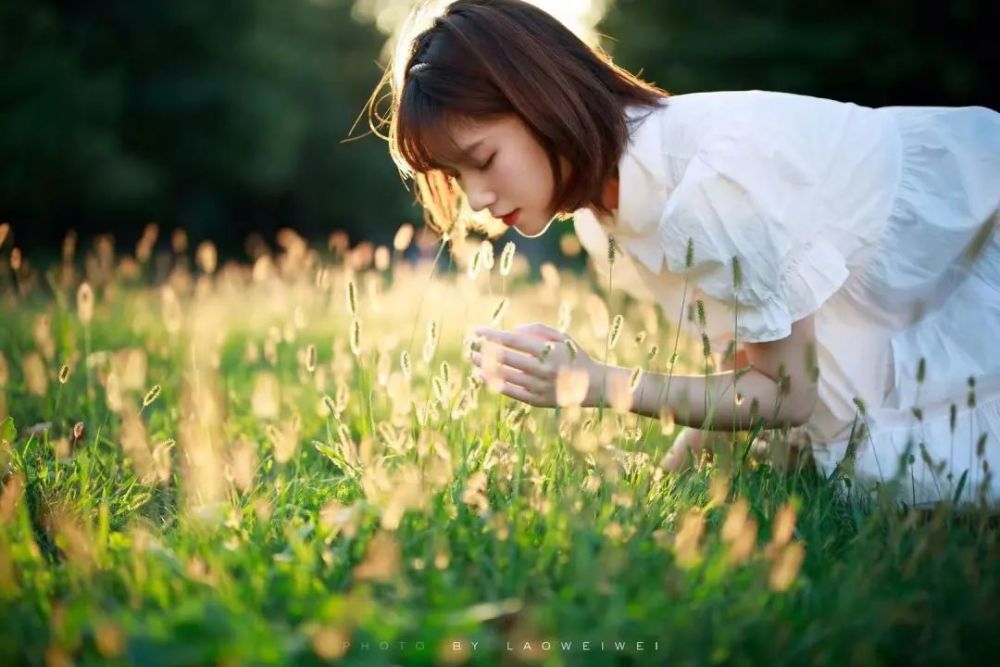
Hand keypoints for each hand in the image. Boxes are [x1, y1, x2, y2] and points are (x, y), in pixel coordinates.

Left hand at [469, 323, 599, 407]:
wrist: (593, 386)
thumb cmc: (574, 357)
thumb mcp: (562, 338)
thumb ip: (538, 330)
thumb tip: (514, 329)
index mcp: (548, 351)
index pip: (513, 341)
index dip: (492, 335)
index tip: (477, 330)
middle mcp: (542, 370)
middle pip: (505, 358)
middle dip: (484, 349)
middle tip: (469, 344)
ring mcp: (538, 387)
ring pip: (504, 376)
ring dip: (485, 366)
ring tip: (472, 358)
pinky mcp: (536, 400)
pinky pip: (510, 391)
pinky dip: (493, 383)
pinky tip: (481, 375)